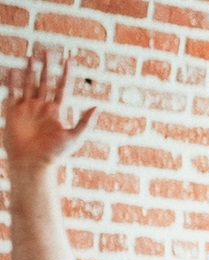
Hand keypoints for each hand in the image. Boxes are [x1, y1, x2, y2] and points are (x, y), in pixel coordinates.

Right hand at [2, 50, 96, 171]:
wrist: (31, 163)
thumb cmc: (54, 153)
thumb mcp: (74, 137)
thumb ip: (85, 122)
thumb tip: (98, 107)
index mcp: (57, 111)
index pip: (62, 88)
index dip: (65, 74)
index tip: (69, 61)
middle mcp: (42, 107)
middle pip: (45, 81)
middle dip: (46, 66)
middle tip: (47, 51)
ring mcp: (27, 108)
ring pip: (29, 84)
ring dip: (30, 70)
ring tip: (32, 56)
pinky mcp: (13, 112)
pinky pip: (13, 93)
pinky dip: (13, 81)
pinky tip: (14, 70)